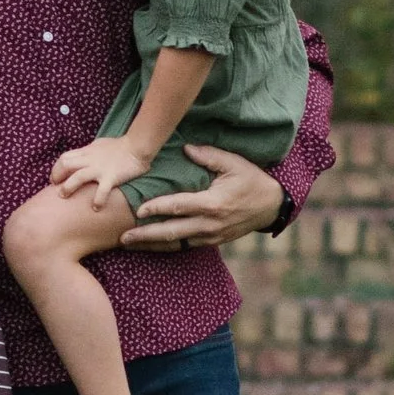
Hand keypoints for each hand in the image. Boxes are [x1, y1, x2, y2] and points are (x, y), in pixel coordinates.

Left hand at [49, 136, 149, 209]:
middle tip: (57, 188)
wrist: (137, 146)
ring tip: (64, 196)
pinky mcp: (111, 177)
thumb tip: (81, 159)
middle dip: (57, 176)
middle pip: (65, 165)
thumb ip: (88, 153)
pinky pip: (101, 190)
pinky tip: (96, 208)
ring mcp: (99, 168)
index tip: (55, 178)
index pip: (64, 157)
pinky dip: (98, 200)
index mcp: (87, 152)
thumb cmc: (119, 146)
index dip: (56, 168)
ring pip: (77, 177)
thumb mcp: (99, 145)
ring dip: (68, 187)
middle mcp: (90, 160)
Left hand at [116, 142, 285, 251]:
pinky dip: (166, 246)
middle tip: (123, 236)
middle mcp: (209, 224)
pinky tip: (150, 245)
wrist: (270, 207)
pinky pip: (185, 246)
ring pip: (176, 243)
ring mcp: (211, 236)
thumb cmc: (251, 180)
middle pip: (172, 232)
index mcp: (213, 204)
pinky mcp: (212, 242)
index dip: (157, 208)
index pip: (179, 207)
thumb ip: (209, 156)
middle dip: (146, 235)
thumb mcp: (234, 163)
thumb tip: (185, 148)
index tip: (139, 210)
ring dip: (151, 244)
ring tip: (129, 243)